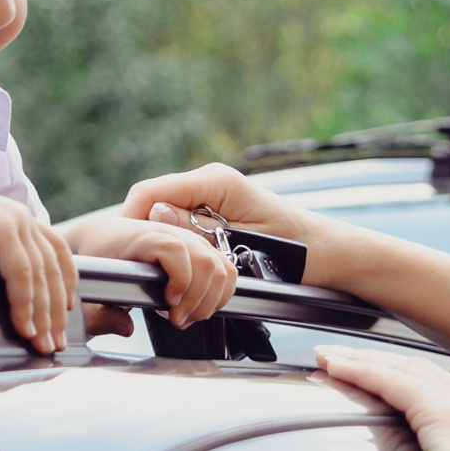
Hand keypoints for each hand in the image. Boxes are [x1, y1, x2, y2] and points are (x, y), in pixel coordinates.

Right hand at [0, 182, 73, 352]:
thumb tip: (2, 286)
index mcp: (16, 216)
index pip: (57, 251)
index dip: (67, 282)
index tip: (67, 311)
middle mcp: (21, 216)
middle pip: (54, 269)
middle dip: (56, 311)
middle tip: (55, 342)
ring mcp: (13, 220)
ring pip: (42, 276)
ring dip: (43, 314)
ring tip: (40, 342)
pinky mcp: (0, 229)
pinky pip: (22, 275)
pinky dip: (25, 304)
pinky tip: (22, 326)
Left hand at [68, 213, 238, 328]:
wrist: (102, 235)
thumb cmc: (95, 258)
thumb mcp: (89, 288)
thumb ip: (100, 315)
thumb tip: (127, 328)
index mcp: (141, 237)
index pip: (174, 248)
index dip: (179, 278)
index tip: (168, 303)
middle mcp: (170, 233)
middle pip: (204, 259)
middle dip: (197, 298)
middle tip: (177, 320)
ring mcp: (188, 239)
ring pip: (220, 266)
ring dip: (210, 299)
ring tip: (187, 317)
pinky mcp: (200, 248)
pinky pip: (226, 268)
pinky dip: (221, 292)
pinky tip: (201, 308)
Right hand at [120, 163, 321, 268]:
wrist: (329, 254)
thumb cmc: (298, 249)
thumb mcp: (241, 241)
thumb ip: (196, 229)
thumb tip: (155, 217)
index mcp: (215, 180)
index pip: (151, 192)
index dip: (130, 219)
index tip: (120, 247)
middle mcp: (210, 182)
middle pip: (153, 203)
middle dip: (142, 233)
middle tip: (136, 266)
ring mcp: (212, 196)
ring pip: (164, 216)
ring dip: (158, 242)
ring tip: (155, 270)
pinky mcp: (216, 213)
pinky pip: (181, 224)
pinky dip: (175, 244)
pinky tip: (175, 266)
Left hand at [313, 344, 449, 450]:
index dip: (415, 384)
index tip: (390, 383)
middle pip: (425, 374)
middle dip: (384, 363)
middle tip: (349, 361)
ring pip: (405, 371)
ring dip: (363, 362)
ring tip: (330, 358)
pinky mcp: (442, 411)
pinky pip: (390, 381)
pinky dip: (359, 371)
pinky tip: (333, 366)